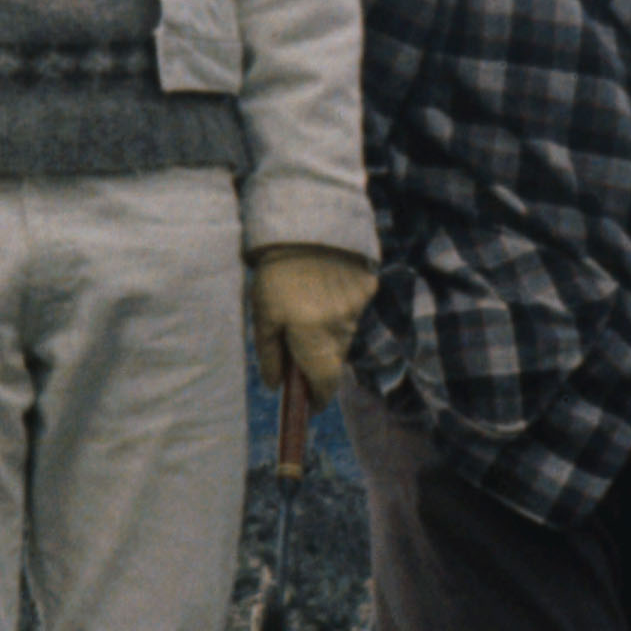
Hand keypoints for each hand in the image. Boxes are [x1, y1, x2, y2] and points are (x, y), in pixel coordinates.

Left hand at [249, 246, 375, 395]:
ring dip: (327, 335)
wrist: (307, 226)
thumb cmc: (276, 274)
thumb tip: (276, 387)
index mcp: (311, 336)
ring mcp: (357, 309)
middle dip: (317, 361)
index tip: (310, 404)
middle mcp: (340, 327)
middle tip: (297, 344)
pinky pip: (353, 313)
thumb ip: (269, 354)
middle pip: (333, 361)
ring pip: (344, 337)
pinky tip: (325, 290)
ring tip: (308, 307)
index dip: (318, 398)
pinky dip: (339, 311)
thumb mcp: (262, 314)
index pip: (324, 383)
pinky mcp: (368, 290)